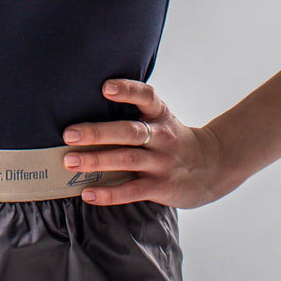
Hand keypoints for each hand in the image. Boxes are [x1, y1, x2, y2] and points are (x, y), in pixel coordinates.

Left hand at [61, 78, 225, 208]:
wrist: (212, 165)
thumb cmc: (172, 137)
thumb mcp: (160, 117)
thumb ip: (134, 110)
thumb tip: (89, 100)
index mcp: (160, 114)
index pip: (146, 96)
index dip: (127, 90)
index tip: (105, 87)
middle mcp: (161, 136)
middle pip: (128, 132)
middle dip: (97, 133)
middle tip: (69, 134)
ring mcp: (162, 162)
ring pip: (127, 160)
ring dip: (97, 161)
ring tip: (70, 162)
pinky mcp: (161, 187)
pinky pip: (132, 191)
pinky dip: (109, 193)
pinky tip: (89, 193)